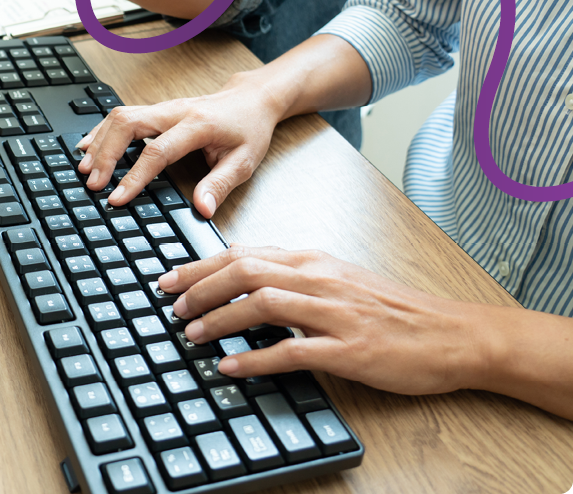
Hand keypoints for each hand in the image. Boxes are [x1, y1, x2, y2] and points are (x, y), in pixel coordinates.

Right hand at [76, 72, 285, 217]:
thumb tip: (201, 210)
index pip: (157, 151)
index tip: (116, 198)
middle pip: (128, 124)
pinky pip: (122, 116)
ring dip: (99, 142)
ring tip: (84, 169)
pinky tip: (88, 147)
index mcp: (197, 125)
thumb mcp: (244, 162)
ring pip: (120, 116)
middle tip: (92, 183)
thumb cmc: (248, 130)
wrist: (251, 100)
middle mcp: (175, 111)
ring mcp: (162, 108)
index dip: (134, 176)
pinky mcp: (156, 110)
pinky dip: (102, 131)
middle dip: (105, 154)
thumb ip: (219, 185)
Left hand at [159, 244, 482, 395]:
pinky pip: (293, 351)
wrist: (450, 333)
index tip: (172, 279)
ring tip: (192, 334)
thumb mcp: (337, 276)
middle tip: (172, 306)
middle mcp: (319, 279)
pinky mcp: (348, 349)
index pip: (245, 253)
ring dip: (220, 320)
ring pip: (263, 305)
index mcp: (314, 260)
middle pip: (246, 272)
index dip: (201, 265)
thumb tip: (243, 270)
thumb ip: (293, 273)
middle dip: (200, 287)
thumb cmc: (391, 308)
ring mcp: (334, 313)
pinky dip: (256, 359)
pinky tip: (232, 368)